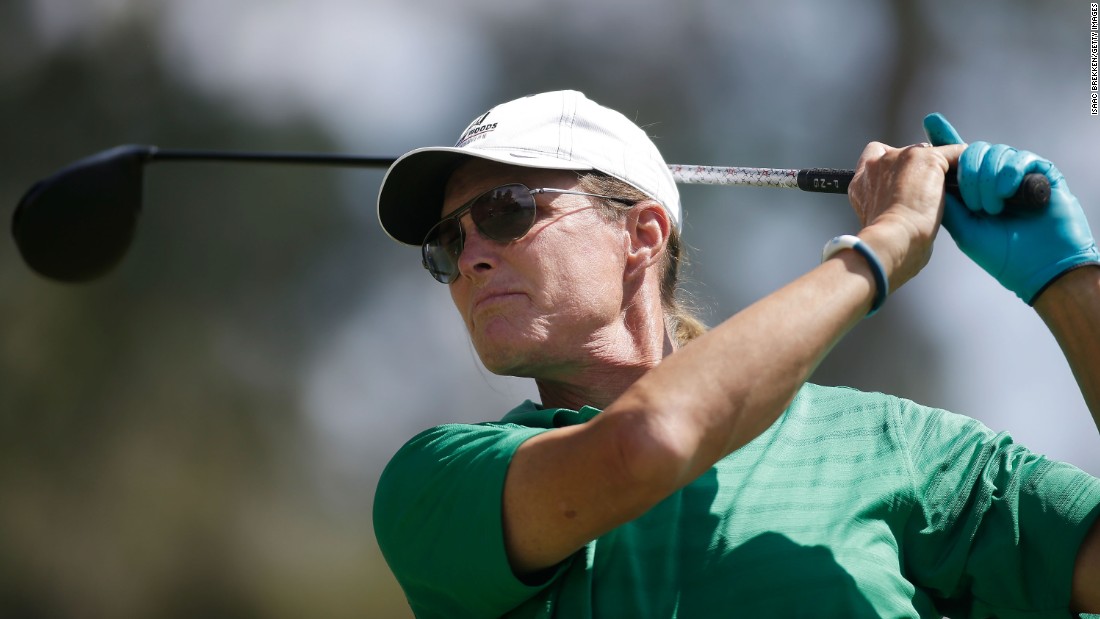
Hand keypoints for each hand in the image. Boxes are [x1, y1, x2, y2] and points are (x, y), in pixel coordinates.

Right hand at [848, 140, 959, 292]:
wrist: (892, 242)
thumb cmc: (890, 249)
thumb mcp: (884, 229)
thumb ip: (892, 215)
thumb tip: (915, 229)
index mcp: (860, 184)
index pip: (875, 160)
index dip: (892, 170)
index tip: (904, 187)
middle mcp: (875, 165)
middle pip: (904, 154)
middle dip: (918, 170)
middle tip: (932, 194)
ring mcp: (899, 158)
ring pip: (929, 153)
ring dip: (940, 169)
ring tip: (954, 193)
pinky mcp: (925, 158)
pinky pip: (954, 153)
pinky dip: (964, 166)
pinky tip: (970, 184)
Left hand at [923, 113, 1099, 303]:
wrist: (1038, 269)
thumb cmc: (1000, 254)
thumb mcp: (964, 228)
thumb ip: (947, 201)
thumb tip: (929, 176)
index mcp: (976, 189)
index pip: (960, 158)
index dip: (946, 137)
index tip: (930, 121)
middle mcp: (996, 178)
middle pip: (975, 151)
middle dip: (969, 173)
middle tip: (975, 204)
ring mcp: (1020, 175)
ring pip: (996, 152)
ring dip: (988, 179)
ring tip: (992, 208)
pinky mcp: (1043, 174)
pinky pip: (1021, 158)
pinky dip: (1009, 174)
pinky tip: (1007, 192)